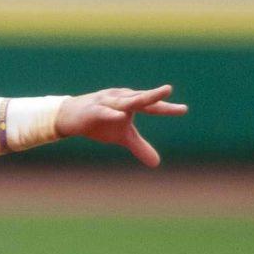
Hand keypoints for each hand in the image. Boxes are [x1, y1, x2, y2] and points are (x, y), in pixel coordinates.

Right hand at [55, 85, 188, 166]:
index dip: (167, 108)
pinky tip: (119, 116)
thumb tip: (157, 163)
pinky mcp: (92, 110)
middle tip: (168, 89)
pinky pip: (103, 111)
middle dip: (154, 95)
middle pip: (141, 98)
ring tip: (153, 96)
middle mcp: (121, 98)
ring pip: (124, 101)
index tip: (183, 110)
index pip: (151, 106)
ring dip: (138, 98)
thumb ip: (140, 147)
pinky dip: (111, 113)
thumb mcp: (122, 137)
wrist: (70, 117)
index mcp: (130, 103)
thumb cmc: (99, 123)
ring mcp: (106, 102)